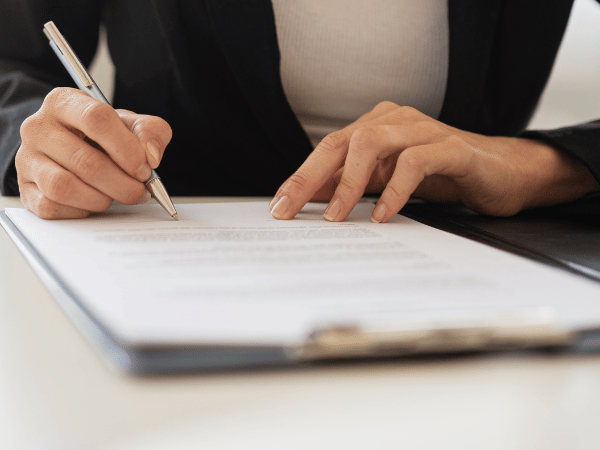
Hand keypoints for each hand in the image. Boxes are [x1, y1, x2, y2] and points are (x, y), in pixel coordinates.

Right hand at [16, 87, 171, 218]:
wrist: (72, 148)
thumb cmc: (102, 136)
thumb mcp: (131, 125)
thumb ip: (150, 132)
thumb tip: (151, 156)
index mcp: (65, 102)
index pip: (96, 119)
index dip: (127, 149)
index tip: (145, 168)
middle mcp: (39, 127)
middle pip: (85, 161)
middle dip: (122, 184)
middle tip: (139, 191)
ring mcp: (27, 158)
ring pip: (64, 187)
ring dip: (100, 199)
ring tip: (115, 196)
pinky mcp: (25, 188)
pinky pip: (51, 207)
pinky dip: (80, 211)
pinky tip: (92, 202)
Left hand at [270, 101, 598, 221]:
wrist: (502, 172)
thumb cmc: (442, 177)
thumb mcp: (389, 182)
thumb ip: (355, 186)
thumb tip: (311, 203)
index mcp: (377, 126)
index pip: (329, 148)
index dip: (301, 176)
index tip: (280, 206)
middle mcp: (396, 120)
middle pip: (341, 142)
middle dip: (309, 179)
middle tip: (289, 211)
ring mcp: (424, 130)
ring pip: (372, 144)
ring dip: (348, 184)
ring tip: (336, 218)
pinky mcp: (452, 147)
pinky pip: (416, 161)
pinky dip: (394, 190)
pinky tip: (383, 215)